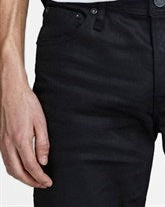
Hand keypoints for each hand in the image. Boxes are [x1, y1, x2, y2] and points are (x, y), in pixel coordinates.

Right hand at [1, 73, 52, 188]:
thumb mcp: (40, 121)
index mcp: (20, 140)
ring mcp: (3, 144)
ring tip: (34, 179)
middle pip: (19, 173)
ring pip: (11, 169)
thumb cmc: (27, 103)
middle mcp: (9, 145)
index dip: (40, 177)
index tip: (48, 182)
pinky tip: (23, 168)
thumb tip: (44, 161)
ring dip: (22, 178)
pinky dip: (15, 170)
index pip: (31, 166)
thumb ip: (43, 143)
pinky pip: (6, 162)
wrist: (11, 92)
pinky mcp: (1, 142)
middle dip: (31, 182)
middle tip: (43, 184)